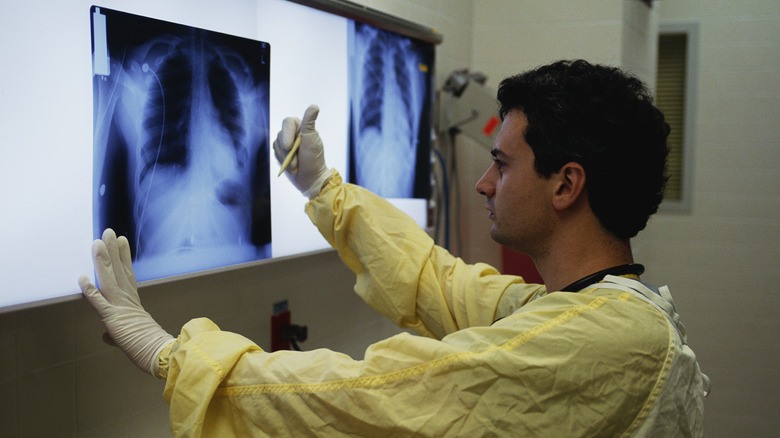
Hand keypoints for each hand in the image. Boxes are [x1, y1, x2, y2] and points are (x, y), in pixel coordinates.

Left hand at [79, 229, 173, 375]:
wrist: (159, 353)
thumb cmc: (150, 346)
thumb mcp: (130, 337)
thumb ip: (115, 334)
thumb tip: (105, 336)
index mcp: (133, 303)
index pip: (127, 274)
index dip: (123, 257)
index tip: (121, 242)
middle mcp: (128, 300)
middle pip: (119, 270)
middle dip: (113, 250)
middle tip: (109, 232)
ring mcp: (120, 307)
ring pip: (109, 279)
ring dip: (102, 261)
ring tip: (97, 242)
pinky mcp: (113, 318)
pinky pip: (99, 302)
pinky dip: (90, 290)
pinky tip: (82, 278)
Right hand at [273, 104, 331, 198]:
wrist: (311, 179)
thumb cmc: (314, 160)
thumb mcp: (312, 141)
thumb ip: (309, 123)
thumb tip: (314, 106)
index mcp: (301, 126)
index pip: (287, 122)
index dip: (287, 134)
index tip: (289, 147)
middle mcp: (292, 132)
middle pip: (280, 135)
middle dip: (287, 151)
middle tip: (297, 161)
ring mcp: (285, 142)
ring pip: (276, 145)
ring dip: (286, 158)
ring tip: (297, 165)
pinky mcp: (280, 151)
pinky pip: (275, 153)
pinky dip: (283, 161)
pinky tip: (292, 166)